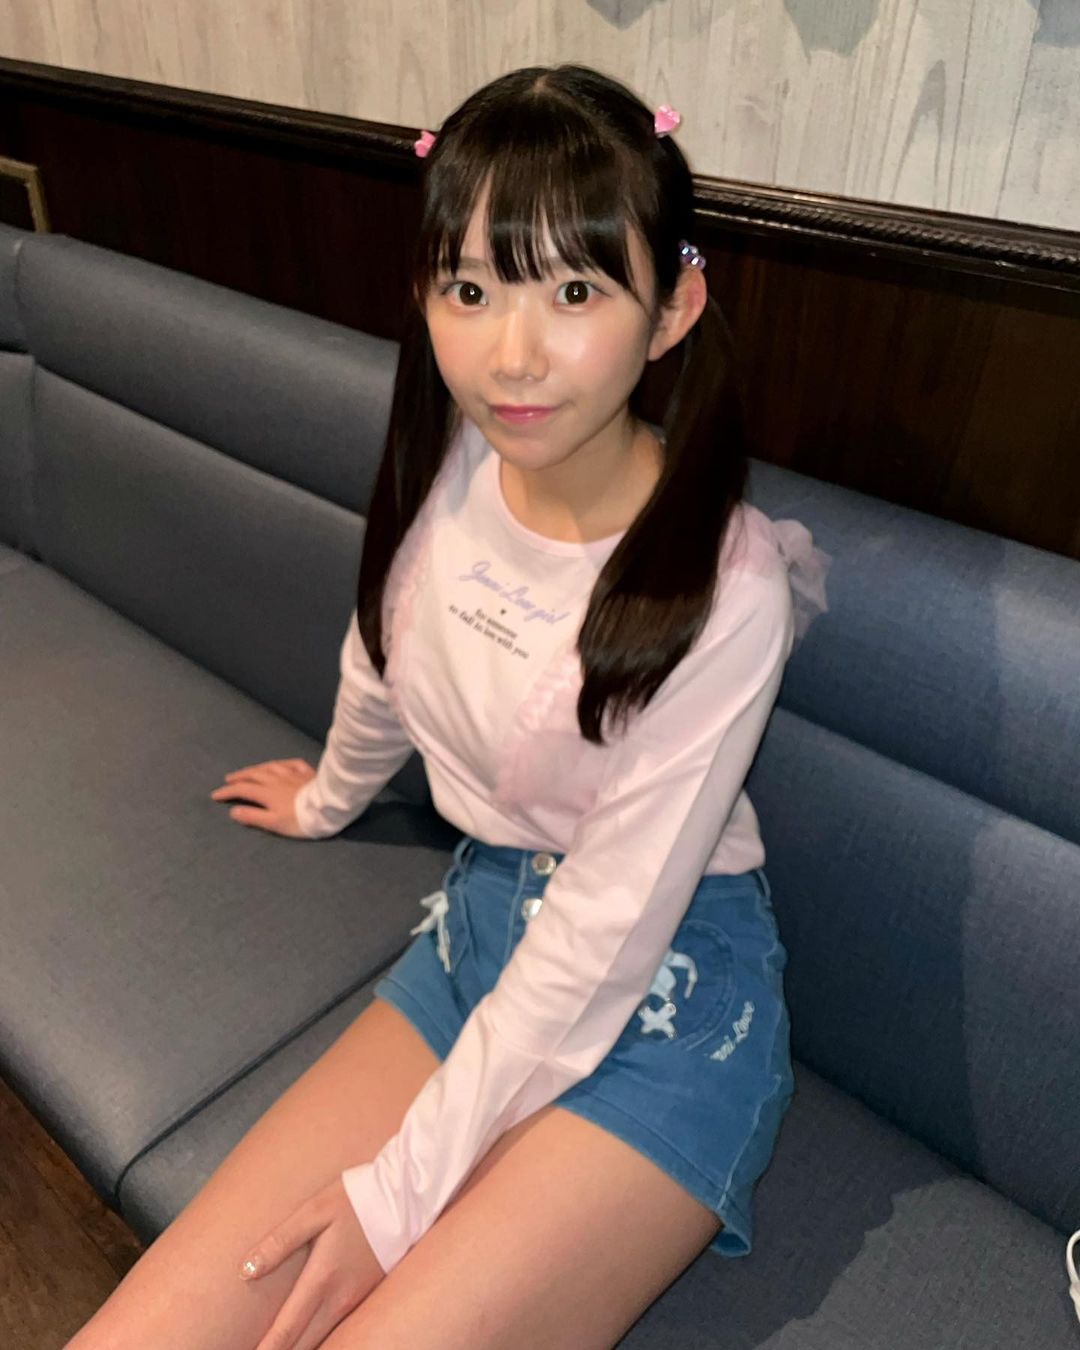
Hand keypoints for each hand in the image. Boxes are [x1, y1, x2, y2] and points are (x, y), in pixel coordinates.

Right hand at [211, 758, 314, 837]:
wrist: (329, 807)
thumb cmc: (301, 820)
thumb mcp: (274, 824)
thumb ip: (253, 817)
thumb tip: (233, 811)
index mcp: (267, 793)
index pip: (242, 789)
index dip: (227, 792)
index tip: (216, 794)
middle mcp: (277, 779)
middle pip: (254, 774)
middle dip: (239, 776)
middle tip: (229, 779)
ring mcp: (292, 774)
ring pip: (270, 766)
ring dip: (256, 768)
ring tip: (250, 770)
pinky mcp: (307, 772)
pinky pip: (291, 763)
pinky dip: (281, 764)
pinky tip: (279, 765)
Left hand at [238, 1176, 385, 1349]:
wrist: (405, 1198)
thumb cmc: (355, 1199)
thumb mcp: (315, 1210)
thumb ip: (280, 1241)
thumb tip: (246, 1271)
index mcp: (322, 1280)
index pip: (286, 1332)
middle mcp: (340, 1299)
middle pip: (303, 1346)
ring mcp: (356, 1301)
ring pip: (321, 1342)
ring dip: (298, 1349)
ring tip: (277, 1348)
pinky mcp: (365, 1296)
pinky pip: (338, 1332)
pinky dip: (317, 1341)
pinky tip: (304, 1337)